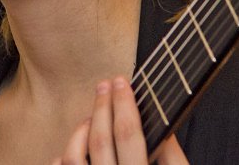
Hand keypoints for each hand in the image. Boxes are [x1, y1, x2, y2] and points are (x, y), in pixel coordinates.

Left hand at [53, 76, 188, 164]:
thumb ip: (175, 161)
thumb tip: (167, 128)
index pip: (128, 136)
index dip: (124, 104)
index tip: (121, 81)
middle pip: (100, 142)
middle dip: (102, 107)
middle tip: (104, 84)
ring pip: (73, 158)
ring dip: (82, 131)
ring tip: (92, 119)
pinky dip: (63, 157)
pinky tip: (76, 146)